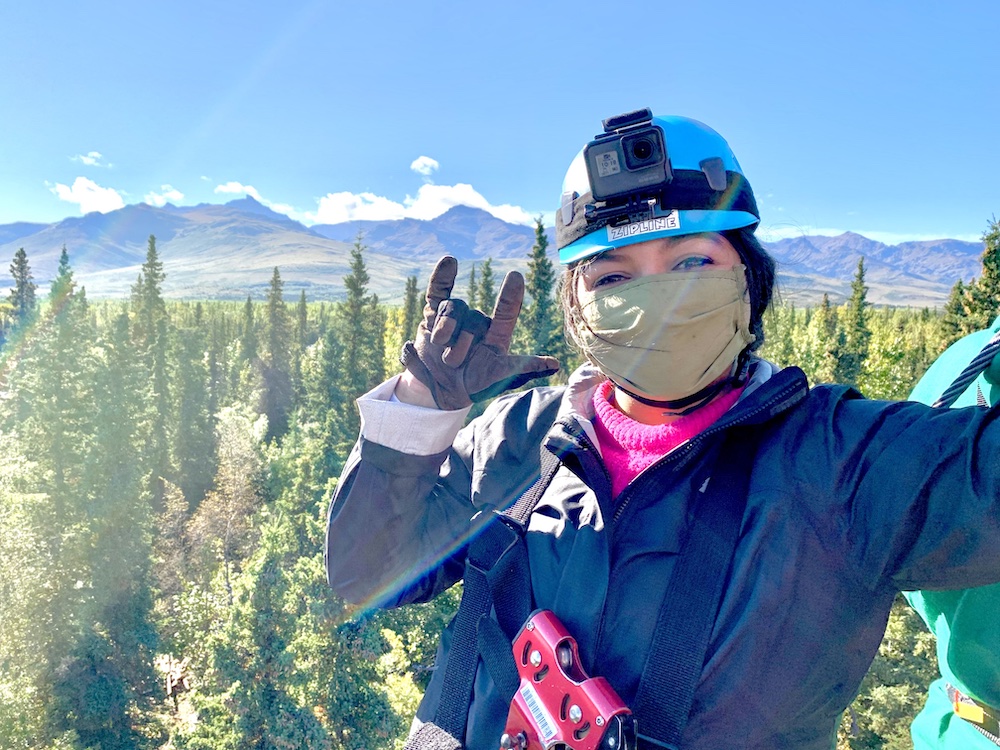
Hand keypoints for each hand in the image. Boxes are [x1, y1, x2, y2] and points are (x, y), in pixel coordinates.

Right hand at [400, 256, 559, 409]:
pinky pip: (437, 291)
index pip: (506, 313)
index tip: (515, 276)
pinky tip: (449, 261)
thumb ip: (521, 369)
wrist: (437, 389)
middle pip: (472, 317)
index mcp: (496, 336)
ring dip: (445, 331)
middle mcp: (478, 323)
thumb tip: (555, 364)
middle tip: (454, 363)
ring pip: (452, 308)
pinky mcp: (433, 314)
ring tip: (441, 350)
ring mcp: (456, 317)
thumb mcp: (497, 379)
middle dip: (460, 345)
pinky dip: (441, 277)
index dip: (510, 296)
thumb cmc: (473, 385)